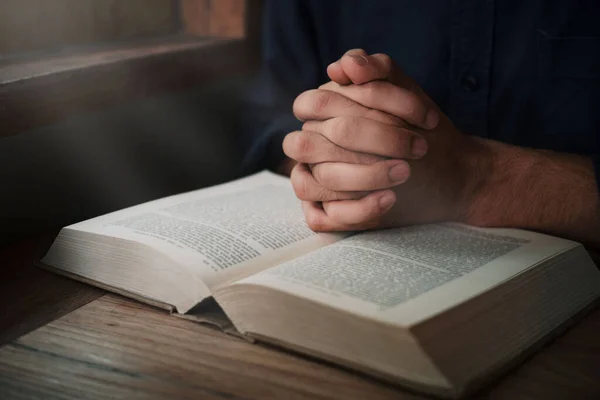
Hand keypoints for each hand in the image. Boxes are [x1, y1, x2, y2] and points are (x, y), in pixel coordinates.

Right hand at [285, 50, 491, 230]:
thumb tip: (344, 67)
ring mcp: (317, 181)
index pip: (314, 103)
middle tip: (418, 148)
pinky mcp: (328, 212)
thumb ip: (379, 70)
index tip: (417, 114)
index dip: (360, 104)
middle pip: (311, 143)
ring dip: (363, 176)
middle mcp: (313, 147)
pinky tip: (389, 199)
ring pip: (312, 182)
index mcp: (323, 114)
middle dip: (370, 141)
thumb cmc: (423, 131)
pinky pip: (319, 218)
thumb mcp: (408, 94)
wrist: (451, 173)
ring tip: (405, 173)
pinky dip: (356, 209)